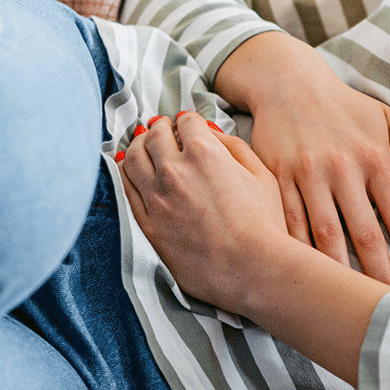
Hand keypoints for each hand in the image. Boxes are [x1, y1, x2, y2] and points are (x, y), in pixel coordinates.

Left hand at [117, 112, 294, 314]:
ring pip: (133, 158)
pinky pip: (126, 189)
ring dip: (137, 145)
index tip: (187, 125)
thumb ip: (234, 146)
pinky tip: (128, 166)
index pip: (186, 123)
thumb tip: (210, 133)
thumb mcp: (261, 174)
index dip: (187, 121)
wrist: (253, 268)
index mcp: (205, 153)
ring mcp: (157, 198)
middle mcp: (175, 170)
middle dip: (159, 128)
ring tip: (142, 144)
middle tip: (162, 128)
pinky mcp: (148, 224)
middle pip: (155, 135)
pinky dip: (125, 172)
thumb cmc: (264, 225)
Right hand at [216, 32, 389, 295]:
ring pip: (325, 237)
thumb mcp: (386, 120)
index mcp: (373, 158)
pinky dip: (299, 255)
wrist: (287, 83)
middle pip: (365, 236)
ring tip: (352, 306)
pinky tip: (305, 281)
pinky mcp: (276, 180)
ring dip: (339, 275)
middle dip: (381, 279)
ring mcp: (306, 176)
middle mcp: (341, 170)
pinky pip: (289, 225)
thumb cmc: (345, 107)